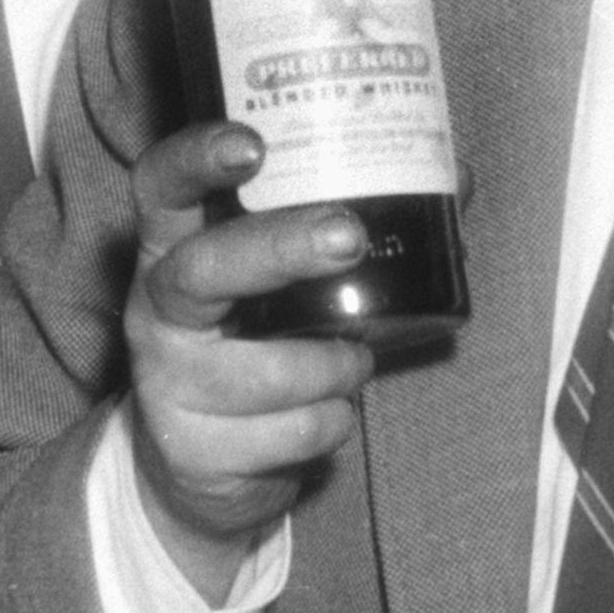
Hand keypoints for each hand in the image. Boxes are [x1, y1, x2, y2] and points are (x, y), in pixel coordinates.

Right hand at [116, 120, 385, 598]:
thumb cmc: (255, 350)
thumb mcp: (280, 289)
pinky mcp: (192, 450)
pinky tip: (323, 416)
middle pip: (202, 269)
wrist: (196, 467)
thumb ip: (342, 234)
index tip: (252, 146)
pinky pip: (295, 432)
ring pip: (272, 371)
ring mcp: (166, 384)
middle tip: (347, 237)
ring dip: (337, 367)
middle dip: (280, 249)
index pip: (161, 187)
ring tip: (352, 362)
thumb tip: (456, 181)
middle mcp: (157, 311)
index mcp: (173, 251)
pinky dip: (331, 423)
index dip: (197, 158)